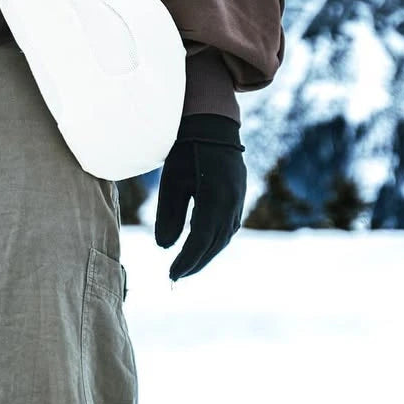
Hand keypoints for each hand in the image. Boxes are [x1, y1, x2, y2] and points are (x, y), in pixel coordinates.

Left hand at [154, 113, 245, 281]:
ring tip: (185, 268)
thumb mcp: (172, 179)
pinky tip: (200, 248)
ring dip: (205, 255)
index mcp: (216, 196)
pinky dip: (213, 242)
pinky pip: (227, 228)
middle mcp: (233, 202)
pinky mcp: (239, 198)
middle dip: (195, 263)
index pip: (201, 238)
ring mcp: (239, 200)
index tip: (171, 275)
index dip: (187, 260)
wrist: (212, 125)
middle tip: (175, 278)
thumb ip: (169, 214)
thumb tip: (164, 248)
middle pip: (215, 243)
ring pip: (223, 237)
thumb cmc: (186, 149)